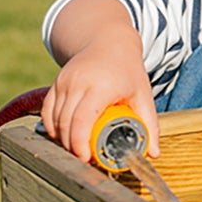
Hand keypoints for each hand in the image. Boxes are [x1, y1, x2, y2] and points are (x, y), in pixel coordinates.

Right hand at [41, 47, 159, 162]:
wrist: (108, 41)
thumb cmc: (128, 70)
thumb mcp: (143, 94)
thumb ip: (150, 124)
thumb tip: (154, 153)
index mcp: (101, 86)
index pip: (82, 121)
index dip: (80, 144)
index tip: (85, 159)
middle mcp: (78, 82)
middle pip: (65, 123)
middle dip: (71, 146)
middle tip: (84, 160)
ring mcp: (64, 81)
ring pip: (53, 119)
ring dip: (62, 139)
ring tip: (76, 149)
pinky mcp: (56, 82)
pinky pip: (47, 111)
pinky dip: (52, 127)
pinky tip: (63, 137)